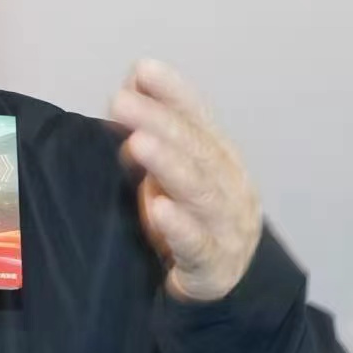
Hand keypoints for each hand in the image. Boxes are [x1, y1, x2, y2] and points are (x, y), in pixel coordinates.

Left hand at [108, 59, 263, 302]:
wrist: (221, 283)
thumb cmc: (189, 219)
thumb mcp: (169, 173)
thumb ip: (152, 133)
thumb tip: (129, 86)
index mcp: (219, 157)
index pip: (199, 118)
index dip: (174, 93)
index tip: (144, 70)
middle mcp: (230, 185)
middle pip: (197, 149)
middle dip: (160, 122)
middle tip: (122, 102)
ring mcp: (228, 226)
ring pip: (201, 191)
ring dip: (169, 164)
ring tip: (138, 143)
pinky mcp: (215, 266)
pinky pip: (198, 245)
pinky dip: (179, 226)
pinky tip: (159, 209)